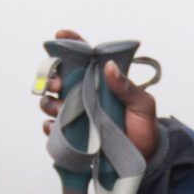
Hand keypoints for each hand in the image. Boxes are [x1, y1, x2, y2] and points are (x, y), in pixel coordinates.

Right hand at [39, 28, 160, 159]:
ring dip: (49, 103)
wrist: (145, 157)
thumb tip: (109, 66)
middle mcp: (85, 95)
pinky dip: (49, 127)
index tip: (60, 35)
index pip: (83, 58)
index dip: (70, 44)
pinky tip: (54, 127)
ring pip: (50, 103)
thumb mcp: (142, 105)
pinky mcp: (73, 137)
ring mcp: (77, 116)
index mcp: (100, 81)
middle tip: (57, 85)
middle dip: (50, 78)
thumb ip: (127, 87)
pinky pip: (53, 130)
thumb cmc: (145, 127)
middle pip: (58, 79)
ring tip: (58, 109)